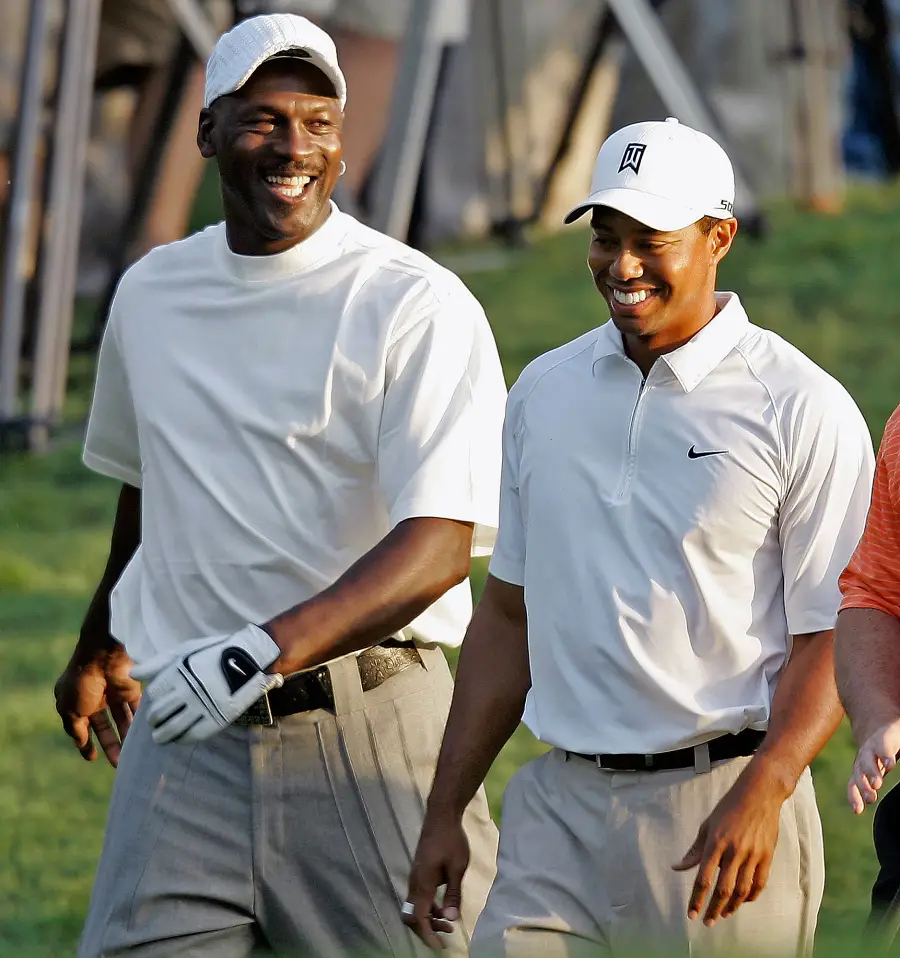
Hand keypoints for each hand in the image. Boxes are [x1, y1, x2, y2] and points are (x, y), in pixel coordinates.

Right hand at [54, 642, 141, 766]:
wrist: (104, 655)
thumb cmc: (82, 681)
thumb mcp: (70, 710)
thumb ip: (76, 728)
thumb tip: (81, 743)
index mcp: (75, 700)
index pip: (81, 726)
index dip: (86, 742)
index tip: (92, 758)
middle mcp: (95, 697)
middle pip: (104, 725)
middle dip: (111, 744)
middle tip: (118, 763)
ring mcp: (113, 692)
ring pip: (121, 719)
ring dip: (126, 736)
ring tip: (131, 755)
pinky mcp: (131, 688)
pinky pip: (135, 708)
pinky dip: (138, 721)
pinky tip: (142, 736)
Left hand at [131, 624, 283, 744]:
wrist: (250, 660)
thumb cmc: (215, 652)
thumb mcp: (186, 650)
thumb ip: (158, 663)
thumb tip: (132, 673)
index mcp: (178, 673)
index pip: (154, 695)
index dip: (153, 701)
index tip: (157, 704)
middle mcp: (187, 691)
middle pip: (158, 714)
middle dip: (154, 721)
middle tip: (157, 724)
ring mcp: (201, 707)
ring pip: (171, 729)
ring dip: (162, 736)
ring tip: (162, 736)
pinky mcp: (215, 719)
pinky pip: (191, 736)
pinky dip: (181, 739)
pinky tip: (180, 738)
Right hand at [402, 809, 469, 949]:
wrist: (441, 816)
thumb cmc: (451, 840)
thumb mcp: (457, 868)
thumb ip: (453, 895)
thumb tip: (452, 920)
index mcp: (423, 883)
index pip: (418, 918)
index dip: (428, 935)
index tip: (440, 946)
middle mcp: (415, 883)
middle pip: (411, 916)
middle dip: (427, 930)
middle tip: (446, 935)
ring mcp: (415, 877)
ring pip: (415, 907)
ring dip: (429, 919)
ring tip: (449, 924)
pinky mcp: (419, 873)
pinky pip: (419, 898)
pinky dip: (429, 908)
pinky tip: (444, 907)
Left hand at [672, 762, 785, 924]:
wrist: (758, 794)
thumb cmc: (728, 808)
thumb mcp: (707, 825)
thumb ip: (694, 850)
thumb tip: (677, 867)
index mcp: (715, 842)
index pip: (703, 878)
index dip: (697, 899)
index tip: (691, 914)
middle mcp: (734, 851)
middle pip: (723, 889)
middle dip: (713, 908)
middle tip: (707, 922)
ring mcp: (752, 854)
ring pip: (742, 890)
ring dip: (732, 906)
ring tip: (723, 914)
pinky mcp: (767, 856)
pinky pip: (759, 883)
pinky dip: (751, 896)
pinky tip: (743, 901)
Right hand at [848, 718, 899, 812]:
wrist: (875, 725)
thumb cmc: (896, 728)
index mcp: (884, 737)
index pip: (884, 745)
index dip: (885, 753)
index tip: (890, 764)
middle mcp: (870, 750)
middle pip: (868, 760)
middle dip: (871, 772)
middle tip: (877, 783)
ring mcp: (863, 761)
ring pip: (859, 773)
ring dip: (863, 785)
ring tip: (871, 798)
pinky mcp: (860, 772)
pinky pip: (853, 784)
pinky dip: (854, 796)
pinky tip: (857, 810)